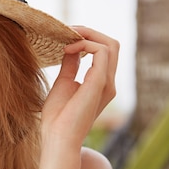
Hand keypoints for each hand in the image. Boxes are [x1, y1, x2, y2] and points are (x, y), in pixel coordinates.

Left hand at [41, 26, 119, 147]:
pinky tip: (67, 49)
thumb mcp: (63, 83)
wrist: (57, 138)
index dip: (87, 39)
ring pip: (110, 44)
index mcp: (101, 83)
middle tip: (67, 30)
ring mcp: (106, 83)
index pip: (104, 51)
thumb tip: (71, 47)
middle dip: (89, 32)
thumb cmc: (57, 117)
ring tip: (66, 36)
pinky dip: (85, 44)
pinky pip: (102, 51)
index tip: (65, 36)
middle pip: (111, 44)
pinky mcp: (100, 83)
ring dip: (87, 35)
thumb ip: (70, 65)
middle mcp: (108, 83)